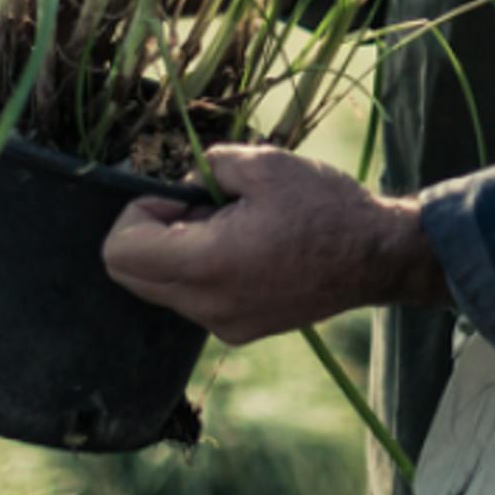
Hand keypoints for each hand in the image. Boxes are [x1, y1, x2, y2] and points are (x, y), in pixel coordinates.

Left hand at [102, 142, 449, 342]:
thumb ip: (207, 166)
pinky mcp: (238, 331)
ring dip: (174, 250)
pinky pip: (191, 299)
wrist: (374, 256)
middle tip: (194, 204)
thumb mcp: (262, 164)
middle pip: (130, 276)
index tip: (176, 192)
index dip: (136, 210)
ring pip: (160, 288)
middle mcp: (207, 306)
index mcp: (208, 265)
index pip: (119, 253)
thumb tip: (183, 183)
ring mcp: (223, 325)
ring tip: (226, 223)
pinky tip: (242, 245)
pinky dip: (197, 269)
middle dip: (148, 232)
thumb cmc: (322, 205)